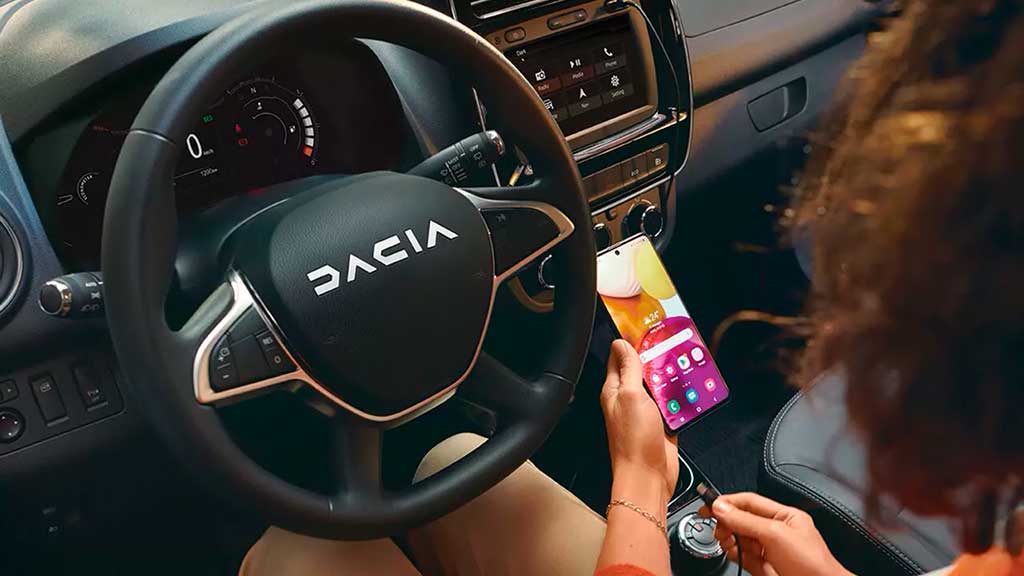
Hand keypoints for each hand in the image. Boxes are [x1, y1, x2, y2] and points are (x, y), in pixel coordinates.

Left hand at [600, 339, 678, 499]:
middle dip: (657, 360)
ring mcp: (646, 413)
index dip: (630, 342)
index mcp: (614, 390)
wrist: (648, 477)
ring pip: (660, 387)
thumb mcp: (630, 396)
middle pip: (644, 371)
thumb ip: (628, 369)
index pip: (619, 358)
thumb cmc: (633, 442)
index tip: (645, 329)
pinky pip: (673, 406)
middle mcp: (629, 400)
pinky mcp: (662, 425)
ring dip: (672, 380)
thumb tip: (621, 344)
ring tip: (683, 369)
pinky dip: (682, 400)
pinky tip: (690, 394)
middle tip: (672, 348)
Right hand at [699, 493, 853, 575]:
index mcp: (784, 516)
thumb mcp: (775, 535)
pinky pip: (742, 556)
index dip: (728, 502)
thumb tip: (721, 508)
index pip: (750, 502)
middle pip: (742, 520)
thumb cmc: (812, 565)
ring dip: (729, 538)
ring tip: (726, 540)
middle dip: (727, 521)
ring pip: (740, 538)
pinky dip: (733, 553)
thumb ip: (746, 520)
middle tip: (717, 526)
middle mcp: (776, 532)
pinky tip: (732, 552)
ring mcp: (769, 551)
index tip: (709, 506)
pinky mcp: (763, 568)